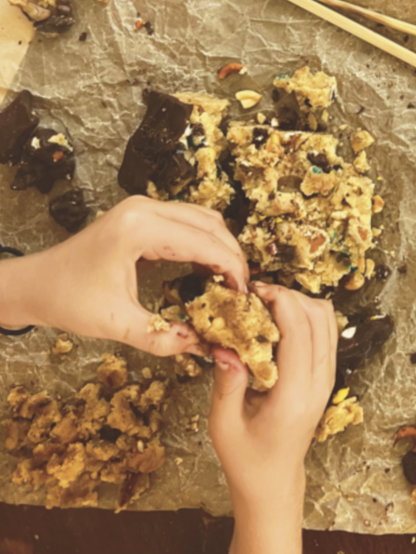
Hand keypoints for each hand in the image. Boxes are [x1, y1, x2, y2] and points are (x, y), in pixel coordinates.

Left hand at [0, 196, 247, 353]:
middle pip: (211, 224)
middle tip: (241, 290)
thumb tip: (201, 346)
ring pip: (203, 218)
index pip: (205, 242)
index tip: (244, 295)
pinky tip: (206, 269)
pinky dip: (204, 241)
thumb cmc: (67, 299)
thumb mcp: (115, 323)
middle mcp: (145, 209)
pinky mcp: (143, 213)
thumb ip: (160, 337)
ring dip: (220, 246)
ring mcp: (144, 207)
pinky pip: (188, 220)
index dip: (232, 268)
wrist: (34, 284)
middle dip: (232, 256)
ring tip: (227, 280)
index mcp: (139, 229)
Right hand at [209, 283, 337, 512]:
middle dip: (290, 296)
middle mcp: (319, 384)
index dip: (281, 302)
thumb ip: (226, 384)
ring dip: (300, 303)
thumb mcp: (223, 426)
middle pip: (320, 318)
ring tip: (267, 304)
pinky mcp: (326, 376)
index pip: (300, 333)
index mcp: (295, 397)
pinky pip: (326, 332)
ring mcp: (328, 379)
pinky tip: (279, 320)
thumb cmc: (246, 459)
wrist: (274, 481)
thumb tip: (224, 345)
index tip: (255, 291)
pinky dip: (306, 316)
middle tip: (257, 294)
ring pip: (328, 321)